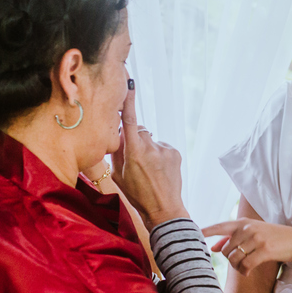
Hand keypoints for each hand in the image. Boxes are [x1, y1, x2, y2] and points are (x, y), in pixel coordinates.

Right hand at [112, 86, 187, 227]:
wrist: (164, 210)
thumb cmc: (138, 195)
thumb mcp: (118, 175)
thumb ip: (116, 152)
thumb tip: (117, 134)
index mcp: (133, 152)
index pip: (129, 120)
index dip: (128, 101)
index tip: (129, 82)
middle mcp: (150, 147)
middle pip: (140, 132)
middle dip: (136, 140)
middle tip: (136, 162)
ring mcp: (165, 149)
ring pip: (152, 141)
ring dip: (149, 149)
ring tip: (150, 171)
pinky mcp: (175, 152)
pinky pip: (163, 147)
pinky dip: (160, 155)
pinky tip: (160, 170)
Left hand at [202, 219, 291, 275]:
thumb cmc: (272, 237)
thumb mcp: (253, 233)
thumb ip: (232, 238)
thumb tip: (212, 248)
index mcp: (244, 222)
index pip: (221, 226)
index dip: (207, 230)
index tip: (194, 233)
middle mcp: (248, 228)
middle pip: (225, 250)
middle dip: (229, 259)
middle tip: (240, 263)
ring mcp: (256, 239)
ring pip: (234, 258)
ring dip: (237, 267)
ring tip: (244, 268)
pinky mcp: (264, 250)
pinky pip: (245, 265)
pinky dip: (244, 271)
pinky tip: (248, 272)